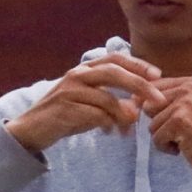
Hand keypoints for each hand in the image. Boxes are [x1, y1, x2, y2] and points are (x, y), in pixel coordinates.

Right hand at [6, 55, 163, 154]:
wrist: (32, 129)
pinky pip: (95, 115)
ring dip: (124, 114)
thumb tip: (137, 108)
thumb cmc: (66, 114)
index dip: (138, 64)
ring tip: (130, 127)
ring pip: (106, 98)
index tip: (158, 75)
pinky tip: (108, 132)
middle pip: (114, 72)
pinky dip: (107, 124)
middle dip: (140, 85)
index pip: (116, 59)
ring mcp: (70, 90)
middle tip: (158, 99)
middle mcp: (77, 74)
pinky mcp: (65, 108)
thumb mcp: (90, 103)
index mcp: (85, 68)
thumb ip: (112, 100)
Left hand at [144, 77, 191, 180]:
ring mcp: (186, 102)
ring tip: (184, 139)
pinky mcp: (180, 120)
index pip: (155, 87)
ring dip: (164, 137)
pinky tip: (183, 147)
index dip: (156, 109)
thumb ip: (167, 99)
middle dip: (159, 123)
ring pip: (151, 123)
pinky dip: (166, 147)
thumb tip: (133, 98)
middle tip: (181, 131)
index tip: (174, 121)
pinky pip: (156, 136)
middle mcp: (190, 87)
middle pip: (149, 105)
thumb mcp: (190, 108)